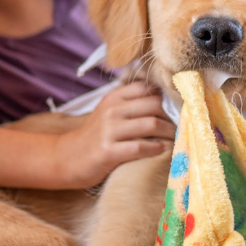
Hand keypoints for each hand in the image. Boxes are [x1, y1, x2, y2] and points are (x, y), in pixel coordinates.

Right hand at [55, 82, 174, 187]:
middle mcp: (112, 110)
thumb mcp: (108, 112)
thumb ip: (130, 104)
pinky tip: (161, 150)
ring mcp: (109, 130)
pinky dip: (156, 148)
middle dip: (171, 116)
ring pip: (150, 124)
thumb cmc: (94, 136)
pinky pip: (140, 147)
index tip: (177, 107)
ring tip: (175, 138)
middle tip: (179, 125)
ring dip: (168, 132)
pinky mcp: (108, 151)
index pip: (147, 88)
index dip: (166, 97)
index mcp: (114, 97)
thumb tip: (163, 99)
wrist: (65, 158)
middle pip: (154, 105)